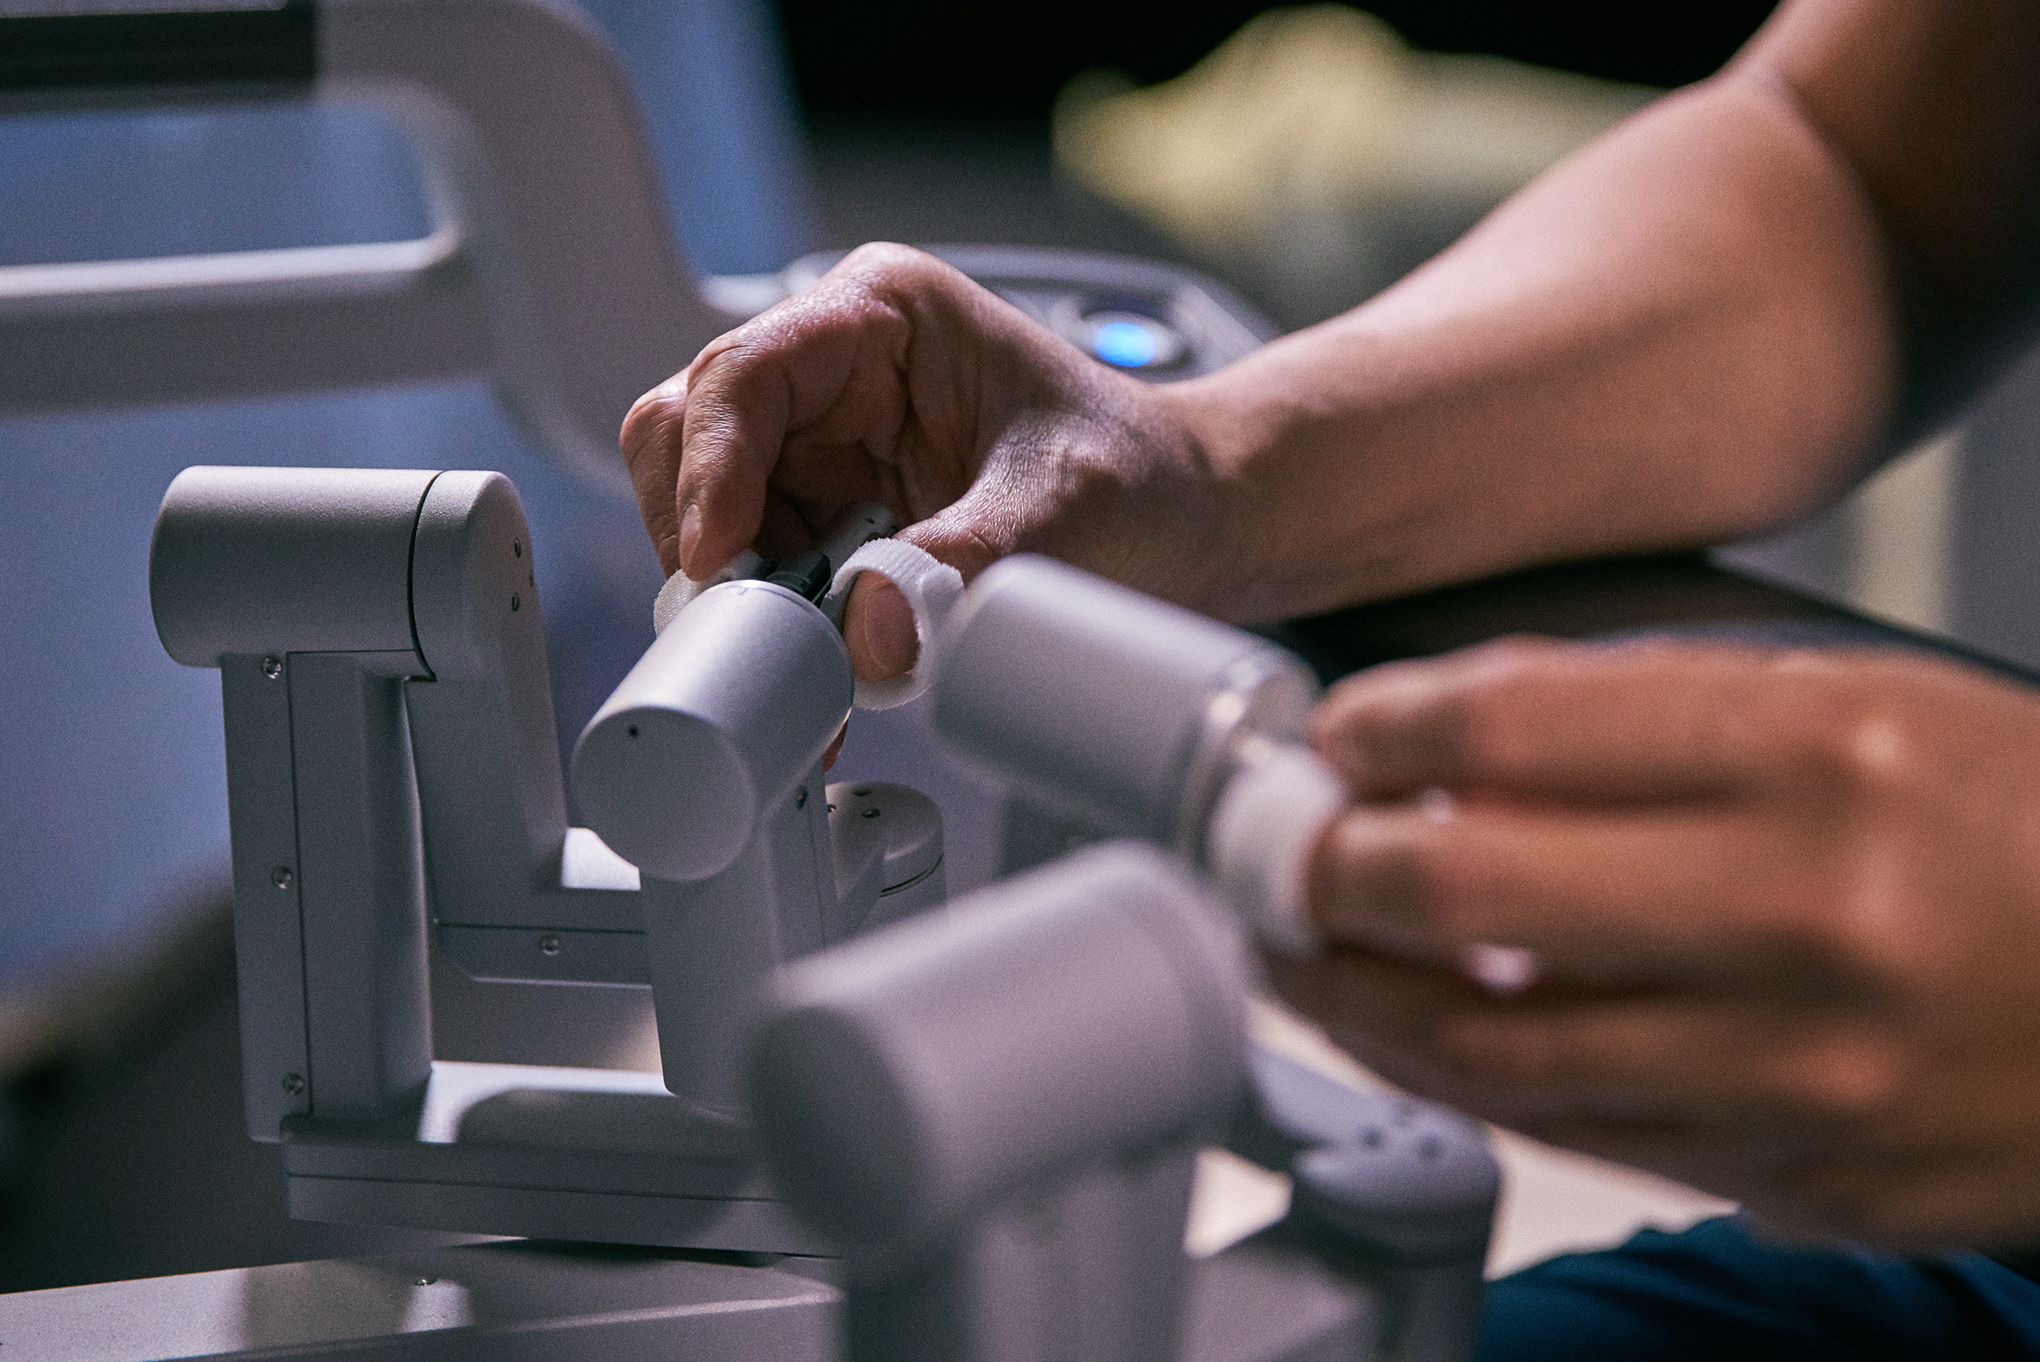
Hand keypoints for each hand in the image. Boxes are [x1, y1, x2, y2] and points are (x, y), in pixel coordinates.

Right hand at [621, 243, 1227, 679]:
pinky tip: (818, 670)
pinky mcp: (829, 510)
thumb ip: (958, 568)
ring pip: (709, 510)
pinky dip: (775, 622)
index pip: (744, 377)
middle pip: (692, 438)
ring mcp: (822, 441)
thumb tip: (863, 634)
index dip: (711, 474)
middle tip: (752, 630)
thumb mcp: (1062, 516)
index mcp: (881, 313)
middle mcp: (832, 366)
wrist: (1185, 520)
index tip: (721, 567)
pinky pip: (760, 564)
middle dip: (707, 539)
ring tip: (803, 662)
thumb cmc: (1140, 477)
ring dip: (741, 592)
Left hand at [1272, 636, 2039, 1250]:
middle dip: (1325, 868)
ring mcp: (1797, 1065)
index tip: (1336, 738)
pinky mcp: (1793, 1170)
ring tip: (1302, 950)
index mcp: (1823, 751)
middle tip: (1282, 850)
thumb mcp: (1862, 706)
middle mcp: (1806, 911)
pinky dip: (1457, 1076)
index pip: (1511, 726)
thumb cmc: (2017, 831)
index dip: (1379, 729)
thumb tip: (1442, 735)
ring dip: (1353, 992)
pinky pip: (1568, 1128)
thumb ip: (1647, 716)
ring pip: (1486, 1043)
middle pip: (1463, 890)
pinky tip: (1411, 1030)